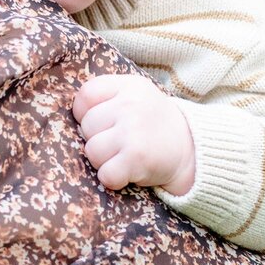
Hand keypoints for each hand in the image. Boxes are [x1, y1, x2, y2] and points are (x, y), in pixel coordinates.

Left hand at [71, 73, 196, 196]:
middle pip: (86, 127)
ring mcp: (133, 132)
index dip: (84, 113)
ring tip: (123, 156)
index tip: (101, 123)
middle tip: (118, 142)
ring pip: (91, 152)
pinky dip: (113, 179)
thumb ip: (106, 95)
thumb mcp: (135, 95)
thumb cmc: (153, 122)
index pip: (85, 95)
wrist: (191, 148)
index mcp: (128, 86)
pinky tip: (127, 171)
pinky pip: (105, 174)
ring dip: (103, 161)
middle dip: (96, 139)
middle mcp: (130, 106)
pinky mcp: (136, 159)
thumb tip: (73, 116)